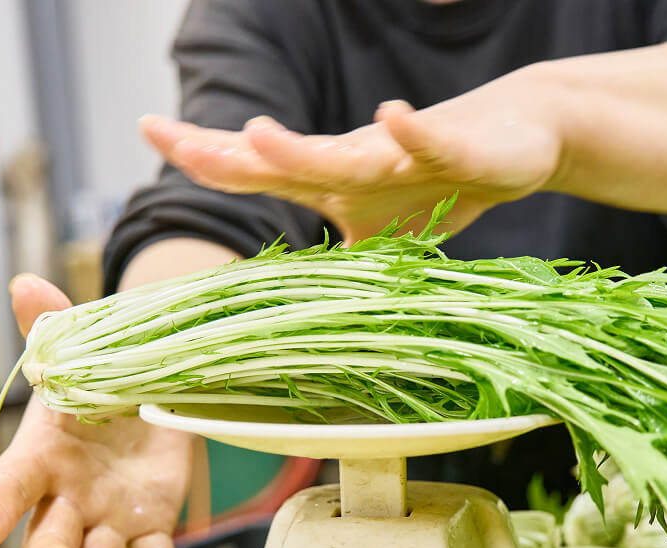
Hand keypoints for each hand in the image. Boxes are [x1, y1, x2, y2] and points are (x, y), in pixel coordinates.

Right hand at [0, 275, 200, 547]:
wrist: (151, 393)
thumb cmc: (102, 380)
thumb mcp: (81, 352)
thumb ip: (51, 327)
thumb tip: (28, 284)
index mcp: (44, 454)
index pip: (10, 485)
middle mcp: (69, 496)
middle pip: (51, 541)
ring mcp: (109, 517)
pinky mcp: (151, 525)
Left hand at [139, 66, 561, 240]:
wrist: (514, 136)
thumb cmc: (440, 181)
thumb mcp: (381, 232)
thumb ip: (338, 261)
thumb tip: (299, 313)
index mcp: (333, 177)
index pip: (259, 168)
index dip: (207, 153)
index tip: (152, 132)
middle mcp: (355, 159)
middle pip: (283, 157)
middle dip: (226, 151)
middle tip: (167, 137)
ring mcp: (400, 152)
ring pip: (347, 152)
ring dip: (302, 149)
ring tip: (256, 137)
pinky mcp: (452, 148)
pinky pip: (429, 141)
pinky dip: (412, 132)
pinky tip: (392, 116)